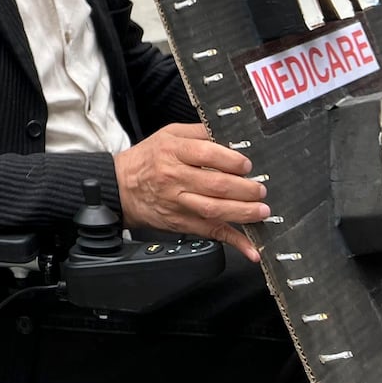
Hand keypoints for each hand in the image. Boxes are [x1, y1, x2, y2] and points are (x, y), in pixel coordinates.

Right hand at [113, 124, 268, 262]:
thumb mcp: (167, 135)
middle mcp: (174, 177)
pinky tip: (251, 249)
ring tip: (261, 210)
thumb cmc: (146, 160)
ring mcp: (178, 202)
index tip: (246, 165)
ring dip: (244, 212)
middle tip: (260, 189)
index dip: (232, 160)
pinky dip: (234, 242)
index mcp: (172, 151)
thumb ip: (197, 133)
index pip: (207, 153)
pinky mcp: (182, 223)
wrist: (119, 187)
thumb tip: (229, 137)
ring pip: (215, 209)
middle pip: (216, 184)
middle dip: (246, 188)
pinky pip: (211, 233)